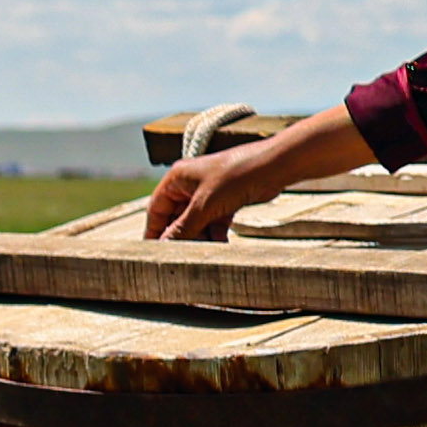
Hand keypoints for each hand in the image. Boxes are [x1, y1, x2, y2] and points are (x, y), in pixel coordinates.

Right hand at [139, 101, 371, 240]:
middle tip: (181, 258)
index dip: (154, 232)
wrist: (273, 167)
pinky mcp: (225, 202)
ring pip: (196, 223)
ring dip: (200, 239)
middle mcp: (189, 185)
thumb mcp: (205, 206)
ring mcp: (209, 194)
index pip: (156, 210)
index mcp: (177, 178)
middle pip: (176, 219)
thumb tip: (163, 247)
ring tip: (203, 255)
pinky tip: (220, 247)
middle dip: (181, 238)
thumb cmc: (236, 176)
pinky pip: (213, 223)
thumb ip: (182, 228)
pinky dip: (216, 235)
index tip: (153, 254)